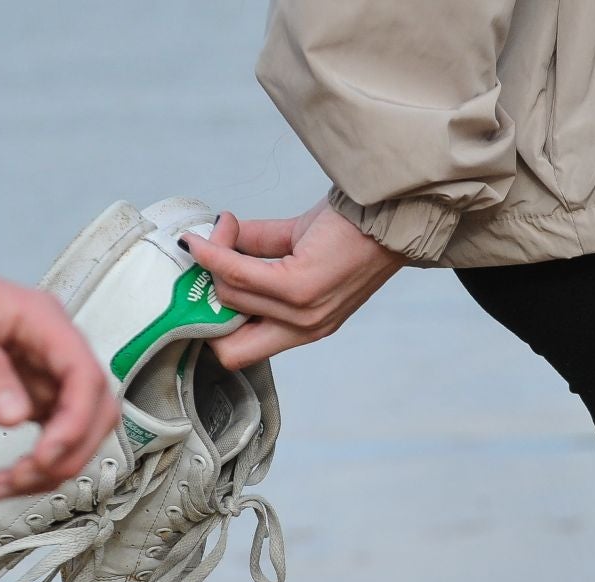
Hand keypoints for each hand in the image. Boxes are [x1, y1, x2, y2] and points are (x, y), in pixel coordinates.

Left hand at [0, 253, 118, 499]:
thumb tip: (15, 416)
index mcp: (42, 320)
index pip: (86, 375)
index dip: (76, 420)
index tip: (45, 455)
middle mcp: (53, 347)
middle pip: (95, 409)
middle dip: (68, 451)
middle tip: (22, 476)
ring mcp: (44, 373)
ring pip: (79, 430)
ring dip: (54, 466)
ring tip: (2, 486)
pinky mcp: (28, 395)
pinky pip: (52, 437)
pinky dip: (37, 465)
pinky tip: (5, 480)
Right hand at [181, 198, 404, 369]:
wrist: (389, 213)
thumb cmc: (351, 229)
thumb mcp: (297, 246)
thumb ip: (255, 249)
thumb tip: (213, 240)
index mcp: (304, 328)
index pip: (241, 354)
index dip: (213, 328)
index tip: (205, 288)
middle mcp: (304, 329)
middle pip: (224, 336)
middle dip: (205, 299)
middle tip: (207, 256)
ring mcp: (302, 312)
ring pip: (227, 296)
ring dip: (213, 259)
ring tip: (222, 230)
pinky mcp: (299, 287)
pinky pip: (238, 272)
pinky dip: (218, 250)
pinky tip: (218, 229)